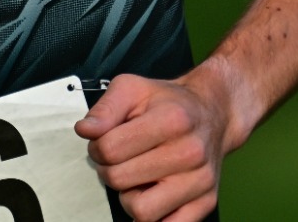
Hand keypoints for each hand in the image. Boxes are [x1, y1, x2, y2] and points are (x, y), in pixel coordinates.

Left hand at [75, 73, 230, 221]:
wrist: (213, 115)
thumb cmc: (168, 103)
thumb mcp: (133, 89)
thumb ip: (105, 108)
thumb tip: (85, 130)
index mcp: (172, 120)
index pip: (110, 149)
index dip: (96, 147)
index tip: (104, 142)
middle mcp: (190, 152)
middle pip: (120, 180)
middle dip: (109, 170)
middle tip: (119, 160)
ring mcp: (200, 181)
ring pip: (141, 212)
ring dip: (128, 197)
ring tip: (136, 178)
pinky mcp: (207, 202)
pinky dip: (153, 217)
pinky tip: (151, 196)